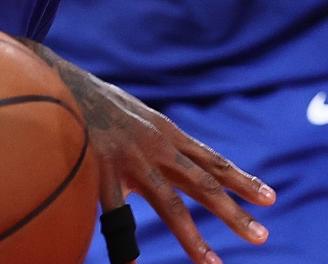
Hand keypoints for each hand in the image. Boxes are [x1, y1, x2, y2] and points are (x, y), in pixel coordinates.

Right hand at [28, 43, 274, 263]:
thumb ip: (156, 139)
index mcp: (167, 134)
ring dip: (193, 238)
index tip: (269, 198)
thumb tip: (174, 158)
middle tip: (262, 235)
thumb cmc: (94, 102)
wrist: (58, 82)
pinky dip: (125, 243)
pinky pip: (116, 216)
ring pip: (170, 205)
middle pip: (204, 184)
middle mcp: (157, 147)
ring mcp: (131, 161)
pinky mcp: (101, 171)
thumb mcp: (136, 116)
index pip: (213, 160)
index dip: (242, 180)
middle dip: (235, 212)